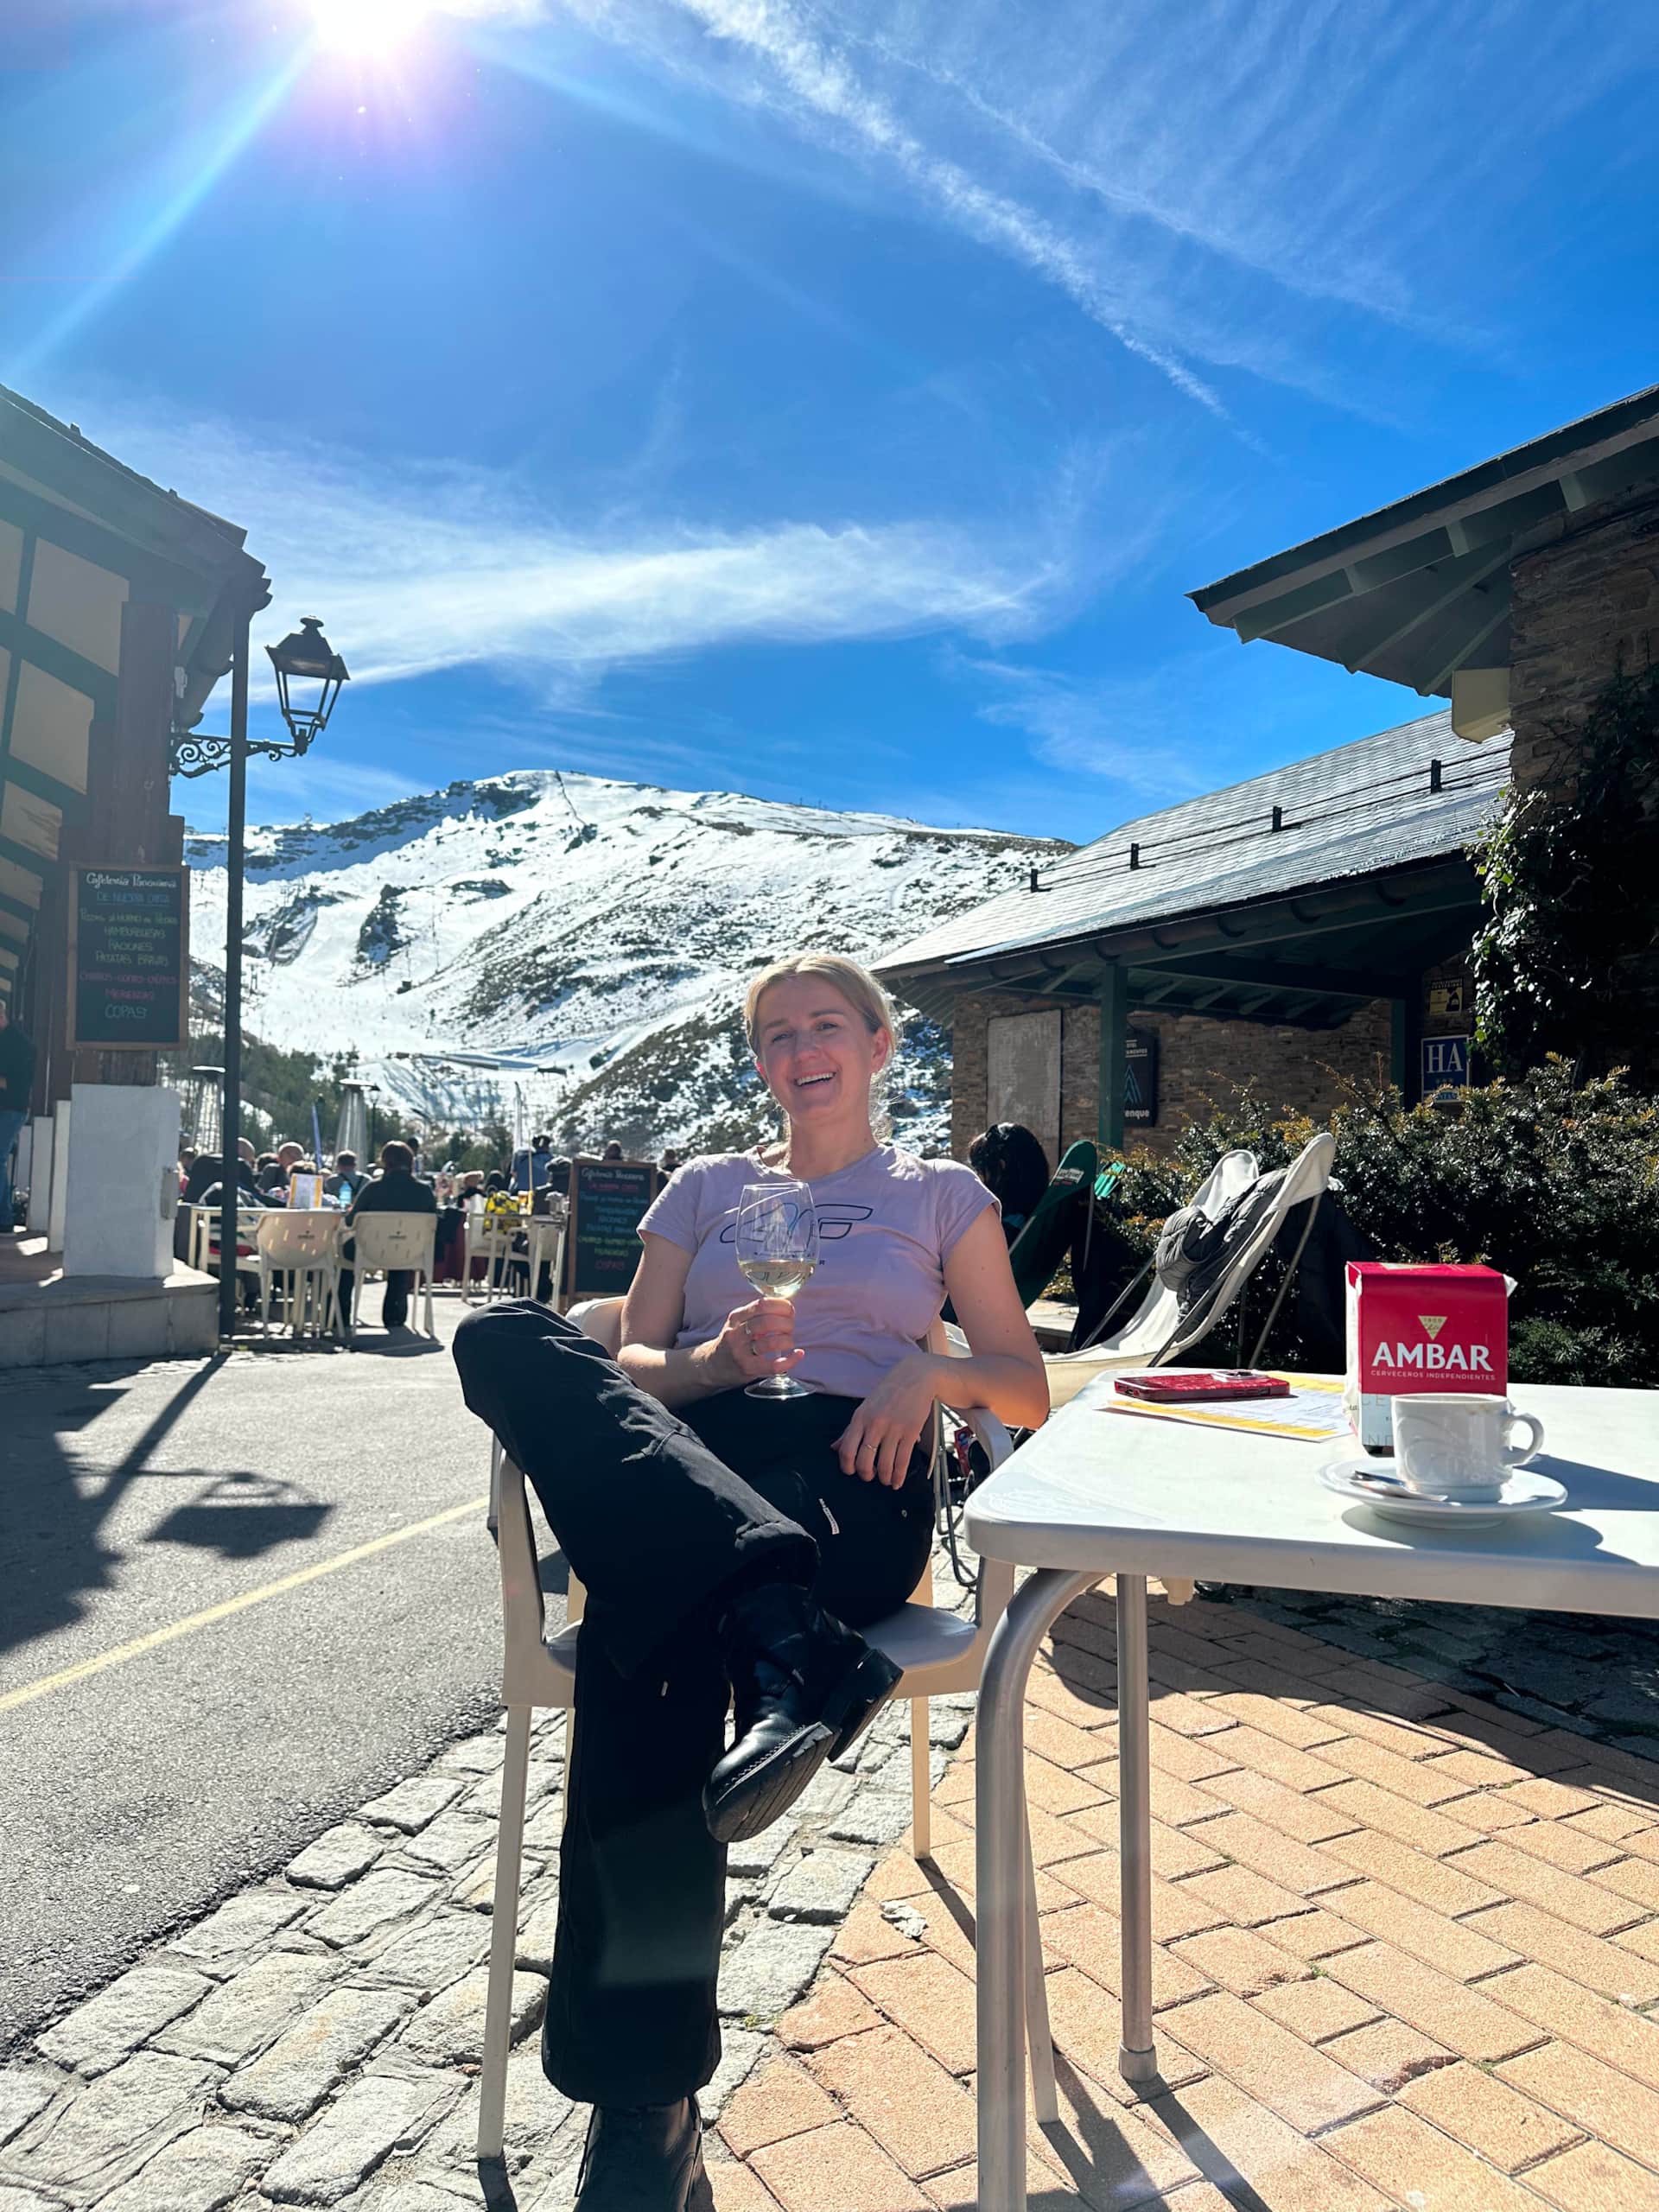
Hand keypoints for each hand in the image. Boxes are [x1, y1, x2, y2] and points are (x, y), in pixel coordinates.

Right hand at [703, 1298, 804, 1389]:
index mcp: (736, 1317)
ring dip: (787, 1340)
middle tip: (790, 1326)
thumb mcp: (739, 1322)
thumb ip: (758, 1314)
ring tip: (789, 1341)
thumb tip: (786, 1307)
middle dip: (786, 1323)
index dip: (781, 1305)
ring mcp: (741, 1352)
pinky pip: (774, 1365)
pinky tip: (798, 1354)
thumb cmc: (733, 1341)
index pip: (762, 1305)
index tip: (789, 1310)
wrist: (713, 1366)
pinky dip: (791, 1359)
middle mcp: (736, 1333)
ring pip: (770, 1342)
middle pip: (767, 1322)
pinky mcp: (748, 1369)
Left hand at [837, 1354, 941, 1486]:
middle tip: (870, 1477)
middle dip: (866, 1475)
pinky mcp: (910, 1432)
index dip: (847, 1467)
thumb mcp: (865, 1407)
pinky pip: (902, 1461)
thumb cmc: (888, 1392)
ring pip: (884, 1465)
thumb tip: (834, 1448)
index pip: (847, 1450)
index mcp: (860, 1418)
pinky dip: (899, 1476)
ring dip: (884, 1478)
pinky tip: (897, 1482)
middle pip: (864, 1461)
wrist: (915, 1377)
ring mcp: (893, 1429)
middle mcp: (874, 1424)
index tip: (852, 1472)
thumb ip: (850, 1430)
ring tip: (886, 1480)